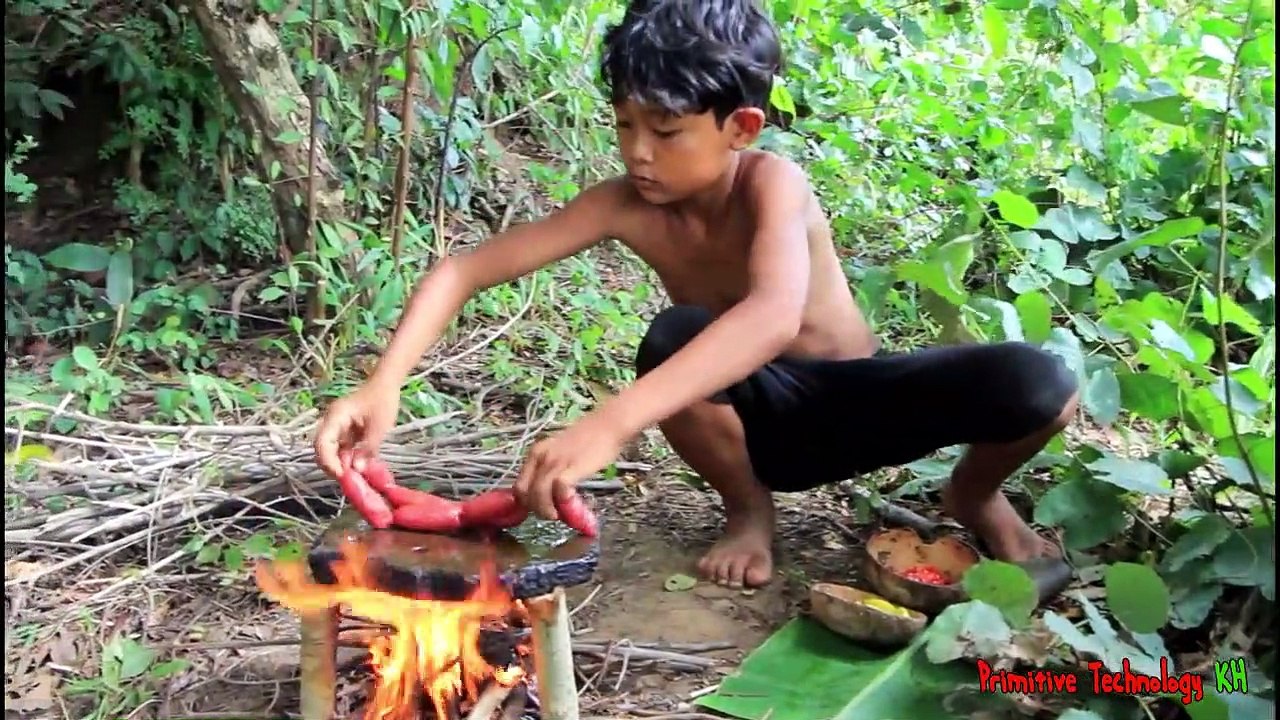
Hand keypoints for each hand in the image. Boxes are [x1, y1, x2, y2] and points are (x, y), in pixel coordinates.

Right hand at [313, 382, 399, 480]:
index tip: (342, 475)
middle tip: (349, 479)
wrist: (387, 385)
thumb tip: (357, 469)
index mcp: (336, 416)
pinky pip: (340, 448)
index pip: (322, 442)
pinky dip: (346, 458)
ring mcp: (336, 426)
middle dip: (333, 465)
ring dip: (340, 463)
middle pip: (322, 448)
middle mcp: (331, 422)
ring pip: (330, 450)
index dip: (328, 461)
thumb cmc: (383, 401)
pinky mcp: (344, 431)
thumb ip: (367, 449)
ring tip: (355, 475)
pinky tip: (358, 466)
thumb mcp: (379, 427)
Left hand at [514, 409, 630, 519]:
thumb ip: (550, 469)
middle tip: (551, 514)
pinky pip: (559, 490)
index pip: (518, 486)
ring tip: (560, 514)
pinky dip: (562, 501)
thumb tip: (547, 494)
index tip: (537, 511)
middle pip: (524, 493)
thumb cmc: (588, 439)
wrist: (608, 425)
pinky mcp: (572, 466)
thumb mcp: (560, 452)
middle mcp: (541, 457)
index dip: (525, 504)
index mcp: (535, 453)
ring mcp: (556, 461)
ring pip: (538, 494)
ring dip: (547, 510)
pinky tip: (570, 503)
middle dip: (535, 509)